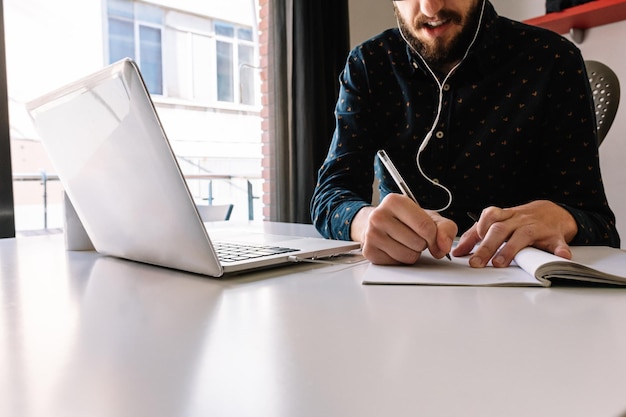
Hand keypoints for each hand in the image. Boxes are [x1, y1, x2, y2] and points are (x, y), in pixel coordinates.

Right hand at [351, 193, 457, 264]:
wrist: (378, 225)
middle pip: (418, 242)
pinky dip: (401, 260)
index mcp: (394, 201)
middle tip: (413, 236)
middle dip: (422, 243)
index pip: (424, 226)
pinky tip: (395, 248)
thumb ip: (445, 227)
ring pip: (409, 256)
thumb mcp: (428, 216)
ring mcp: (371, 234)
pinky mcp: (369, 252)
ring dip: (413, 253)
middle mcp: (379, 216)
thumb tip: (444, 246)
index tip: (434, 239)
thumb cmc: (404, 220)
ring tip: (404, 242)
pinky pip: (398, 264)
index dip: (435, 237)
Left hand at [451, 200, 577, 267]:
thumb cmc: (518, 221)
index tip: (472, 244)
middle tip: (477, 263)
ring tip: (500, 263)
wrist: (552, 212)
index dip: (480, 228)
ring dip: (511, 250)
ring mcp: (537, 228)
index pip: (489, 217)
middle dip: (487, 246)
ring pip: (523, 236)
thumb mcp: (496, 224)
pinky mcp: (555, 237)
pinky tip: (561, 257)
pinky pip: (558, 243)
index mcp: (505, 216)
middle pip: (501, 230)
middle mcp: (519, 220)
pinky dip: (560, 250)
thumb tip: (457, 252)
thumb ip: (475, 236)